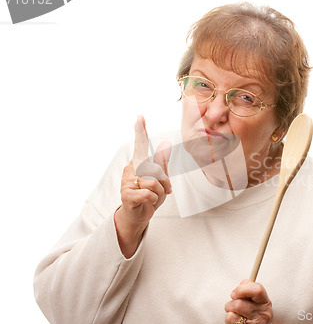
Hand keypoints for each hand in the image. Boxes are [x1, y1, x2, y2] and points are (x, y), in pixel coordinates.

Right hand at [114, 115, 171, 257]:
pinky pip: (148, 194)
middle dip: (164, 182)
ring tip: (152, 198)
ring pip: (153, 182)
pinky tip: (146, 203)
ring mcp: (126, 182)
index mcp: (138, 163)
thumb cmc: (149, 197)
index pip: (140, 145)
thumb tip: (165, 144)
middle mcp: (130, 169)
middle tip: (163, 191)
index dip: (140, 131)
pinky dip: (153, 201)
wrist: (138, 217)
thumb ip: (162, 164)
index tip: (140, 117)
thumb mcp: (160, 180)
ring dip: (159, 193)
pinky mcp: (126, 195)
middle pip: (155, 169)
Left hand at [224, 280, 272, 323]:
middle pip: (239, 302)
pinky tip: (236, 321)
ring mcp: (256, 323)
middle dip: (232, 302)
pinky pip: (230, 318)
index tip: (235, 293)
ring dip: (229, 310)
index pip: (257, 289)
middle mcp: (263, 313)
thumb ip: (248, 290)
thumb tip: (240, 286)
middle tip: (234, 305)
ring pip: (233, 310)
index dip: (242, 289)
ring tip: (236, 313)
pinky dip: (229, 319)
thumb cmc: (251, 314)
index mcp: (265, 302)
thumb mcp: (254, 301)